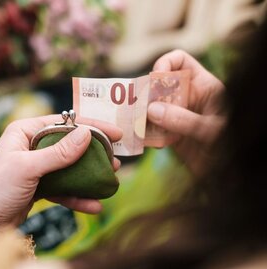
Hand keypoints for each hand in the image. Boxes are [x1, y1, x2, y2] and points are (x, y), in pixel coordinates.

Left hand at [0, 115, 121, 268]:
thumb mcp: (27, 167)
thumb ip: (59, 152)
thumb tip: (87, 134)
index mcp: (25, 131)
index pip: (65, 123)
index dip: (92, 126)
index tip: (115, 133)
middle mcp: (31, 146)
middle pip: (70, 145)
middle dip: (94, 154)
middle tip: (115, 160)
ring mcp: (36, 167)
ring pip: (69, 167)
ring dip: (89, 175)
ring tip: (110, 179)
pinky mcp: (39, 186)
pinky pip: (63, 187)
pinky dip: (77, 196)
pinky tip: (93, 205)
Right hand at [147, 50, 225, 173]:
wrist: (227, 175)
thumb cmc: (230, 147)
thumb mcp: (211, 130)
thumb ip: (184, 119)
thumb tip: (151, 110)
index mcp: (203, 86)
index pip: (180, 61)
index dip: (165, 64)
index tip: (156, 79)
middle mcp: (187, 97)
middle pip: (159, 84)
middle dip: (147, 93)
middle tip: (140, 107)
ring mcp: (177, 115)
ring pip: (151, 107)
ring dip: (142, 115)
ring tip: (138, 125)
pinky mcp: (169, 133)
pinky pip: (151, 128)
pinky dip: (146, 133)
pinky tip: (150, 142)